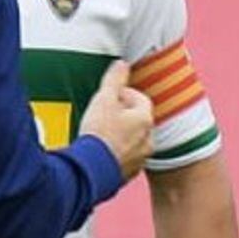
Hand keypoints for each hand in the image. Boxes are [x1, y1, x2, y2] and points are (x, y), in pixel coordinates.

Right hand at [80, 60, 153, 179]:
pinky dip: (115, 152)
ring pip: (132, 140)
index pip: (141, 98)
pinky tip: (99, 150)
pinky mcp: (128, 173)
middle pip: (137, 120)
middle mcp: (147, 140)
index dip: (124, 94)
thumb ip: (114, 79)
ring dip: (120, 134)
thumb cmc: (98, 133)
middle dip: (122, 115)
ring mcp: (139, 158)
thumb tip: (122, 64)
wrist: (90, 169)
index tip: (110, 97)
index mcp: (144, 119)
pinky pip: (125, 158)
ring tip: (99, 133)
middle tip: (103, 114)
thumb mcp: (104, 98)